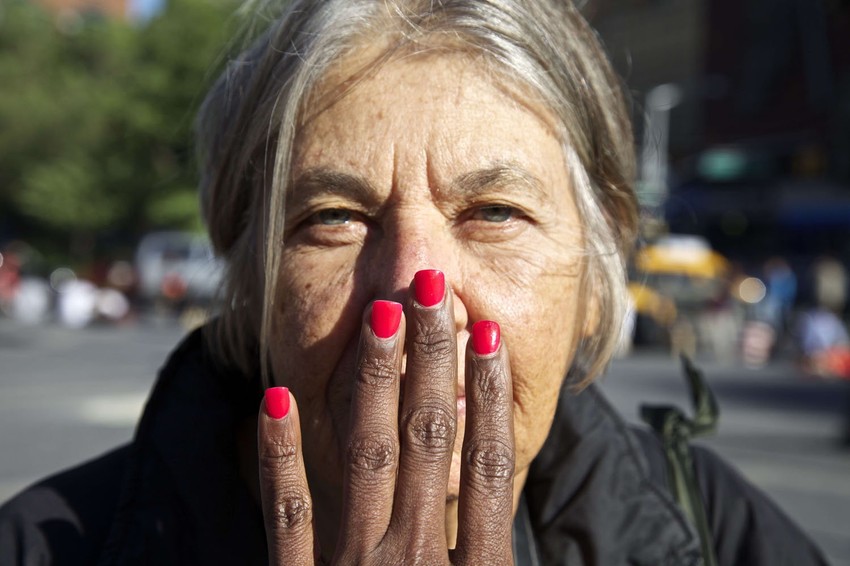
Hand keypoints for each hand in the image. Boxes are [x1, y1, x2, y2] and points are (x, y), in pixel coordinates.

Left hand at [257, 278, 515, 564]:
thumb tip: (528, 508)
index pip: (489, 467)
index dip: (491, 395)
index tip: (489, 333)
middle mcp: (414, 559)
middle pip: (428, 437)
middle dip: (433, 358)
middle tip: (432, 289)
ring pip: (367, 454)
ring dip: (375, 378)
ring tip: (382, 313)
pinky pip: (287, 515)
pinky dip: (279, 455)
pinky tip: (275, 398)